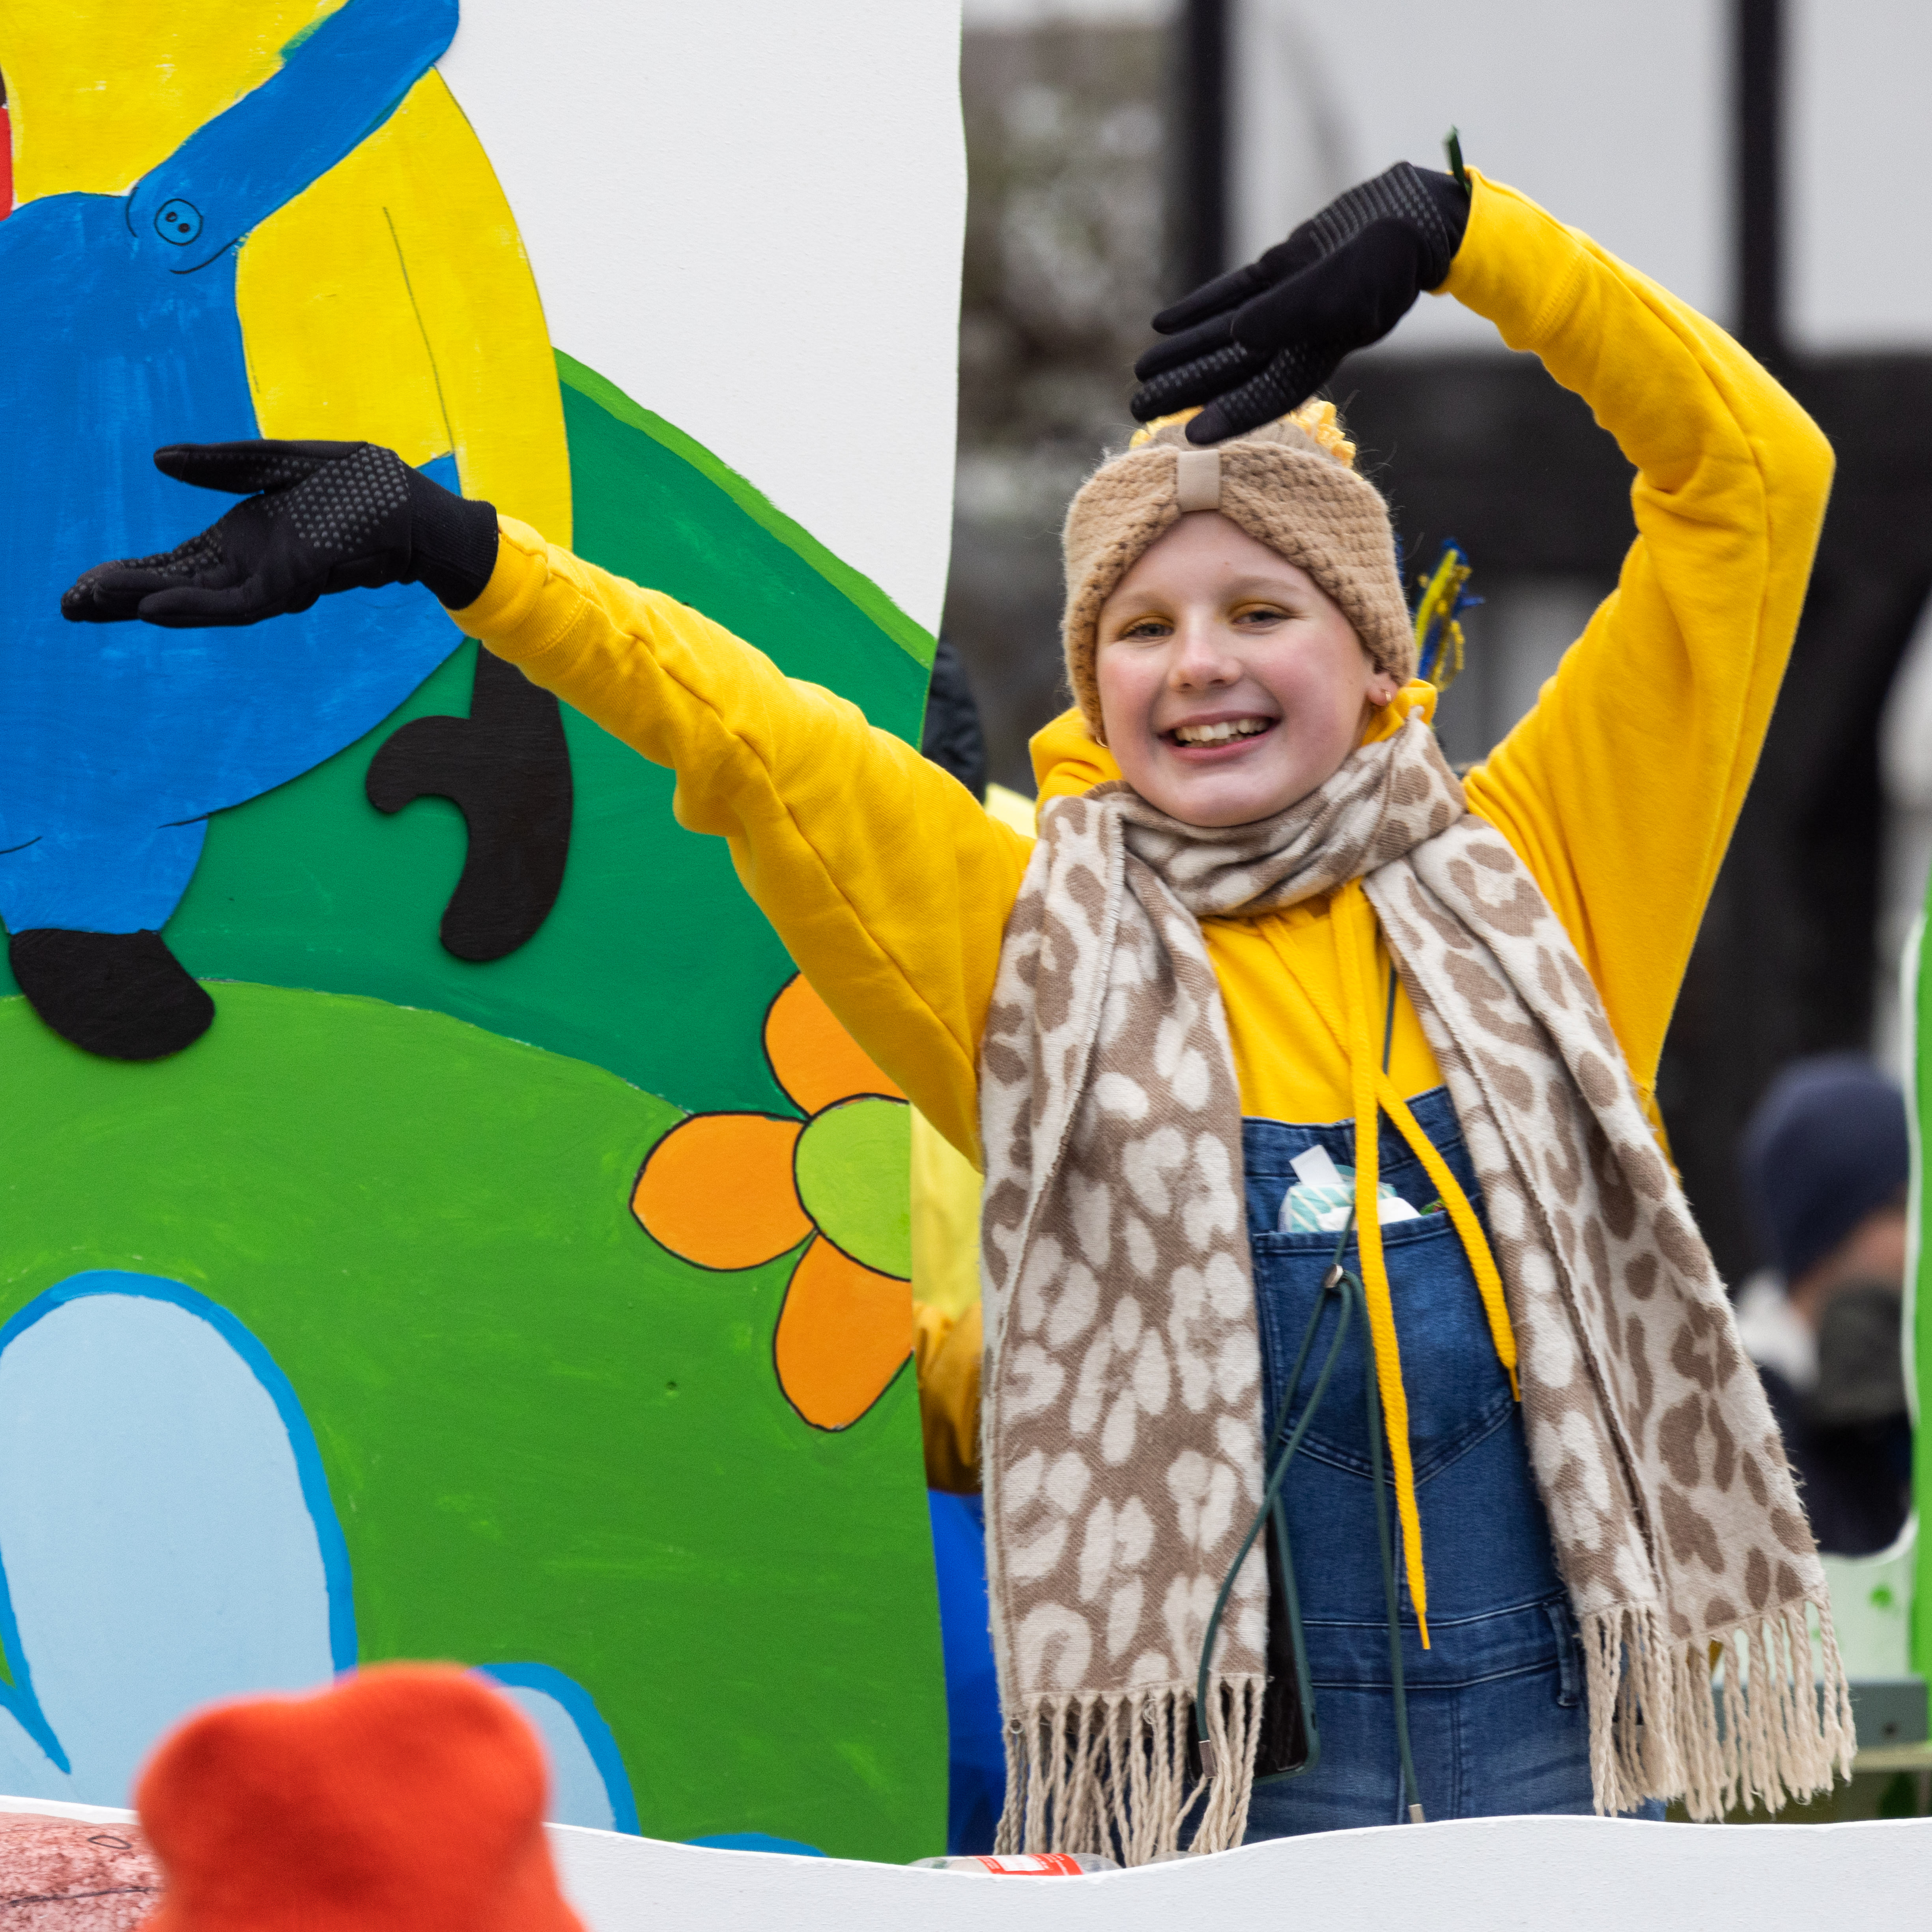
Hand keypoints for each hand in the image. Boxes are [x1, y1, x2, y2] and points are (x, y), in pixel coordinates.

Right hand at [60, 440, 499, 627]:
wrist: (418, 511)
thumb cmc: (361, 488)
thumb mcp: (282, 464)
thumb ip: (225, 465)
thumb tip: (160, 459)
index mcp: (244, 539)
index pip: (175, 562)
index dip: (130, 572)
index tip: (84, 582)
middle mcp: (252, 566)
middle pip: (176, 585)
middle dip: (122, 594)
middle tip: (68, 603)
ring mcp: (271, 578)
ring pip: (195, 598)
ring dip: (144, 601)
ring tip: (92, 602)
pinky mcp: (293, 583)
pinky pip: (237, 602)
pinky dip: (196, 607)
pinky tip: (154, 609)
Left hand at [1130, 161, 1468, 442]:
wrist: (1414, 218)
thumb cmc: (1387, 262)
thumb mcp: (1340, 291)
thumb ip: (1289, 314)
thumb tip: (1237, 334)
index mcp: (1314, 356)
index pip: (1263, 397)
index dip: (1227, 418)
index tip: (1188, 436)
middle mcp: (1294, 338)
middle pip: (1229, 372)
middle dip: (1184, 390)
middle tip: (1135, 408)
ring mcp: (1284, 305)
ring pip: (1222, 337)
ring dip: (1183, 353)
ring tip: (1140, 372)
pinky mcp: (1280, 272)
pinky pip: (1229, 294)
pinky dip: (1198, 309)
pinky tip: (1163, 322)